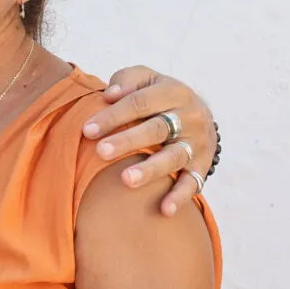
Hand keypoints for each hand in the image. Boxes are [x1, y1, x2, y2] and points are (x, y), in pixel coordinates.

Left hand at [81, 66, 215, 217]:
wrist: (196, 112)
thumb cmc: (156, 95)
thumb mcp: (145, 78)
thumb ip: (126, 81)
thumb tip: (110, 94)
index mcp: (174, 92)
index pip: (139, 103)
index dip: (113, 116)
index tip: (86, 130)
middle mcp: (190, 117)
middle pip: (157, 129)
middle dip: (128, 141)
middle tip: (101, 152)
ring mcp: (198, 143)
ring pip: (174, 157)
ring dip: (151, 170)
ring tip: (126, 180)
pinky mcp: (202, 165)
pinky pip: (193, 183)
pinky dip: (180, 197)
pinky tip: (164, 210)